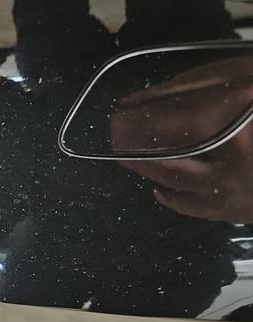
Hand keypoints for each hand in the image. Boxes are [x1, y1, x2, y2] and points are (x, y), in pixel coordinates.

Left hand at [112, 56, 252, 222]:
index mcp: (237, 118)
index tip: (118, 114)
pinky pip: (192, 207)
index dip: (136, 119)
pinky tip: (158, 188)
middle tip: (117, 136)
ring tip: (129, 157)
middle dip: (133, 146)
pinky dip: (169, 196)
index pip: (166, 123)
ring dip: (145, 168)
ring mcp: (236, 189)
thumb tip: (144, 100)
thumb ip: (195, 85)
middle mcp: (233, 158)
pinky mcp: (239, 210)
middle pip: (163, 155)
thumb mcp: (244, 75)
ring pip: (172, 181)